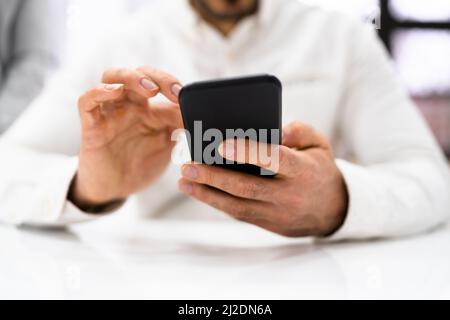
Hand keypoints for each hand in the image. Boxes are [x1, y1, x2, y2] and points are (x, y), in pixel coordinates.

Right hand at [70, 66, 182, 208]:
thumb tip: (202, 118)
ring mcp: (109, 113)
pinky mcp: (91, 125)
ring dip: (131, 77)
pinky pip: (87, 101)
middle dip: (158, 77)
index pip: (161, 86)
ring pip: (111, 78)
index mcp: (148, 109)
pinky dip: (99, 92)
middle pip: (138, 74)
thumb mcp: (166, 146)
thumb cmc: (140, 164)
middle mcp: (128, 105)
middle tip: (174, 91)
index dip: (175, 87)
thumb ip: (180, 130)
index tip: (190, 97)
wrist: (114, 189)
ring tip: (149, 88)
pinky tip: (115, 92)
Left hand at [179, 122, 348, 236]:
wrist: (332, 210)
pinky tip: (199, 191)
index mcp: (302, 171)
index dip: (248, 152)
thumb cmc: (319, 169)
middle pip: (247, 187)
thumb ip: (300, 132)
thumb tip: (277, 130)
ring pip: (238, 206)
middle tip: (188, 167)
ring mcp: (277, 213)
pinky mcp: (267, 224)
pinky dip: (217, 203)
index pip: (274, 160)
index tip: (222, 145)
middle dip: (215, 178)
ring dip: (208, 195)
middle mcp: (289, 195)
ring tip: (184, 182)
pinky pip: (239, 214)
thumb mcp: (320, 145)